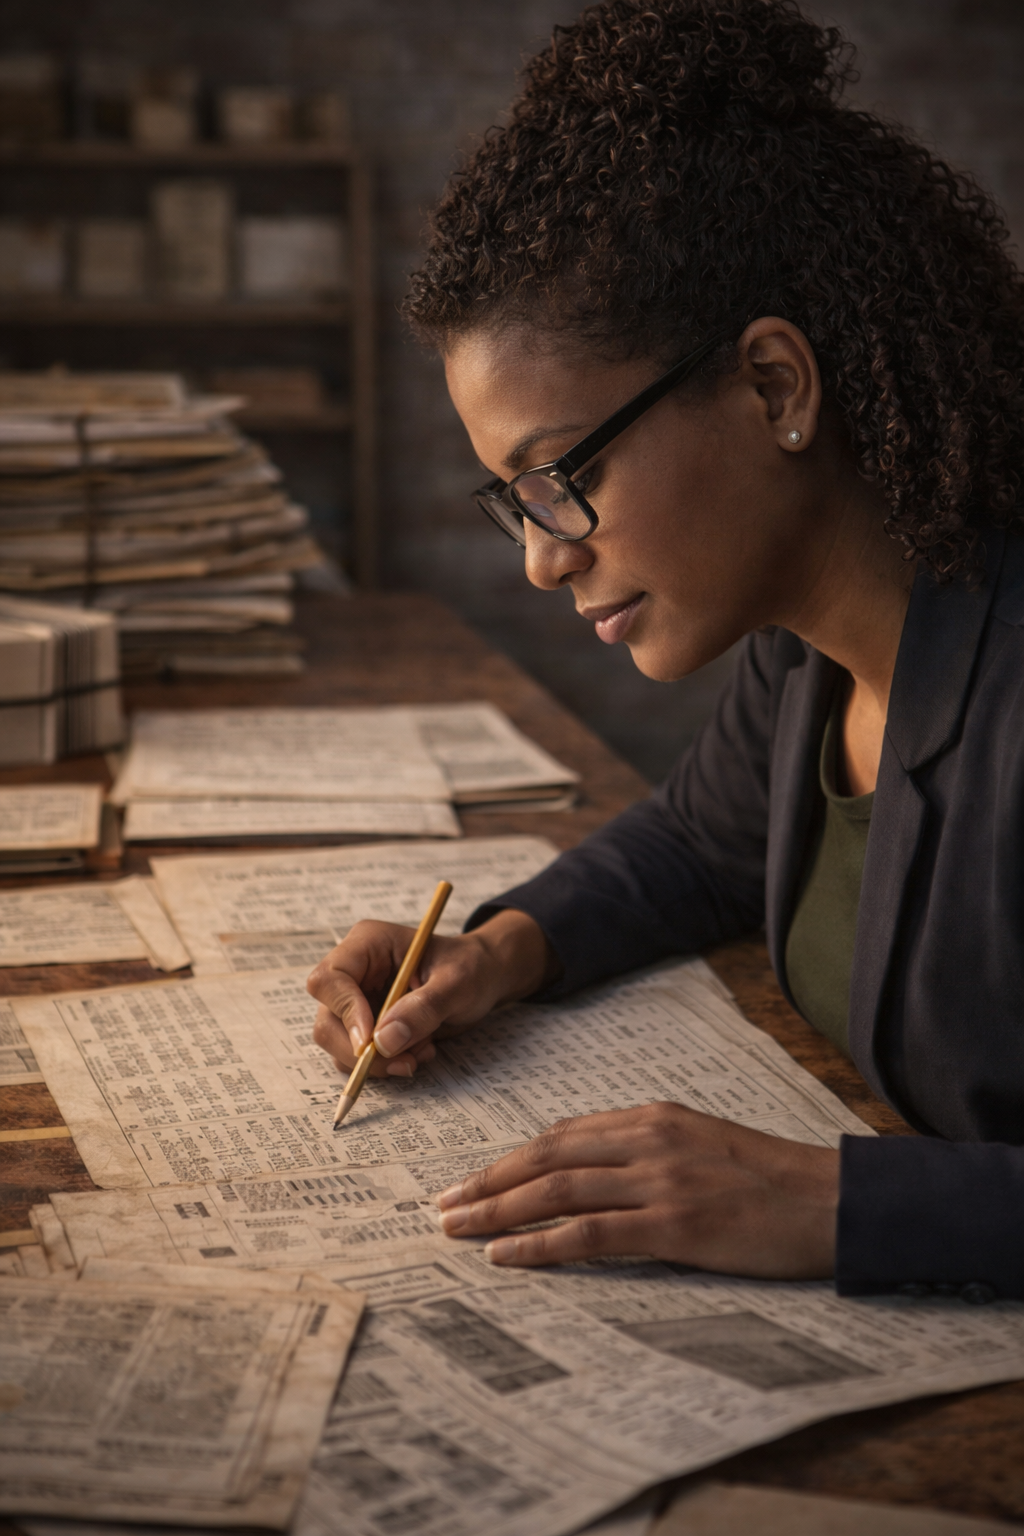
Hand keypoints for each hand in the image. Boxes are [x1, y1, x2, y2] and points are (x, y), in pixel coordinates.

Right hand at [306, 907, 557, 1078]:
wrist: (483, 978)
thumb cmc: (470, 968)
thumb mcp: (456, 984)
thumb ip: (423, 1009)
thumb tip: (384, 1041)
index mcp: (368, 944)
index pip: (329, 979)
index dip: (345, 1012)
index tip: (371, 1042)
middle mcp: (354, 972)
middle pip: (327, 1019)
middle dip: (361, 1050)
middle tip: (403, 1062)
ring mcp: (356, 1000)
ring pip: (338, 1043)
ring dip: (377, 1061)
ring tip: (421, 1052)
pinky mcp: (365, 1025)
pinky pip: (357, 1057)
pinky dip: (385, 1064)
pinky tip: (418, 1051)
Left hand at [436, 1103, 838, 1278]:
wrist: (831, 1200)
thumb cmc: (768, 1180)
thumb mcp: (702, 1145)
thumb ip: (645, 1151)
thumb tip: (587, 1172)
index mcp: (653, 1117)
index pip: (562, 1135)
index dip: (510, 1159)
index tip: (473, 1179)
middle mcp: (648, 1140)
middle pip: (546, 1158)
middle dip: (487, 1182)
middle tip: (443, 1206)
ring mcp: (659, 1181)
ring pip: (556, 1191)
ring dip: (497, 1211)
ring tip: (457, 1230)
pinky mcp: (674, 1224)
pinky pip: (590, 1233)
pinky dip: (540, 1243)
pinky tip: (507, 1255)